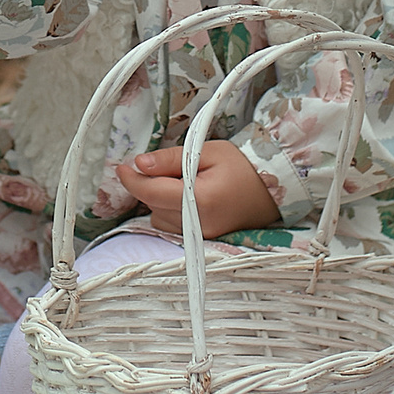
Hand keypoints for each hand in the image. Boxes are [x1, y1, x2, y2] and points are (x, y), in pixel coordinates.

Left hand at [117, 139, 282, 239]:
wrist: (272, 189)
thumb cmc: (241, 166)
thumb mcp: (206, 151)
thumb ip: (171, 159)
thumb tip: (140, 163)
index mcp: (199, 200)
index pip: (152, 192)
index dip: (132, 179)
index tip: (121, 166)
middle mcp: (198, 225)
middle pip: (153, 206)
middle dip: (148, 185)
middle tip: (162, 166)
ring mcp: (201, 237)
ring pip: (158, 218)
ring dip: (158, 200)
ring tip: (179, 182)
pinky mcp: (202, 242)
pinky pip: (172, 227)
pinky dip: (169, 211)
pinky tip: (185, 197)